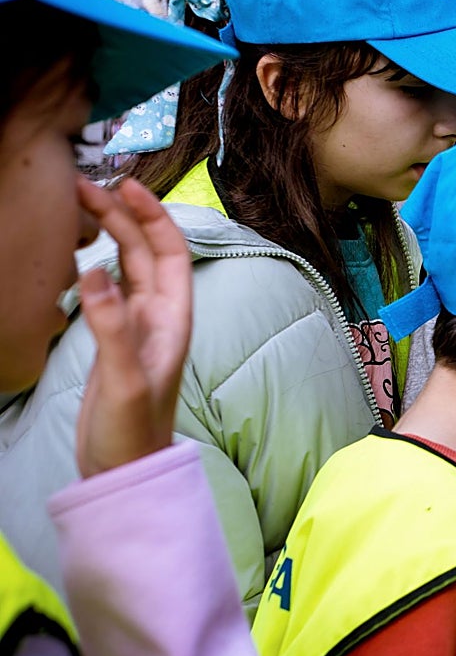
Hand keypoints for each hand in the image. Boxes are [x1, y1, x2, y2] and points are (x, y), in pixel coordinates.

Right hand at [75, 177, 192, 478]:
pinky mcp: (115, 341)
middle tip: (87, 187)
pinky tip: (82, 253)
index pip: (170, 252)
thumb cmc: (132, 430)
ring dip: (110, 235)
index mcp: (173, 319)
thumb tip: (94, 273)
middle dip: (123, 216)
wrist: (123, 469)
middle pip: (145, 252)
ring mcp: (137, 327)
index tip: (127, 186)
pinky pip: (109, 290)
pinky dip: (97, 265)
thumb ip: (110, 328)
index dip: (153, 216)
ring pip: (127, 267)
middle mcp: (160, 317)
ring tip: (82, 206)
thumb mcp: (122, 379)